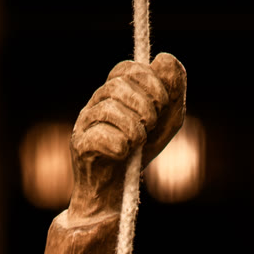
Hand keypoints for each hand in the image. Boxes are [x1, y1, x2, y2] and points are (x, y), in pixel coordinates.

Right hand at [70, 53, 186, 215]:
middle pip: (118, 86)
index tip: (162, 104)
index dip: (150, 81)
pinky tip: (124, 154)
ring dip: (135, 130)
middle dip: (146, 106)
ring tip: (138, 143)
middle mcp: (96, 102)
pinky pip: (101, 137)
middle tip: (150, 126)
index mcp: (115, 91)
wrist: (118, 194)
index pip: (128, 68)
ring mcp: (84, 123)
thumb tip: (165, 58)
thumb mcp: (167, 121)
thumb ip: (173, 90)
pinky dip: (121, 146)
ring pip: (110, 110)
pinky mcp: (80, 146)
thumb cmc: (141, 153)